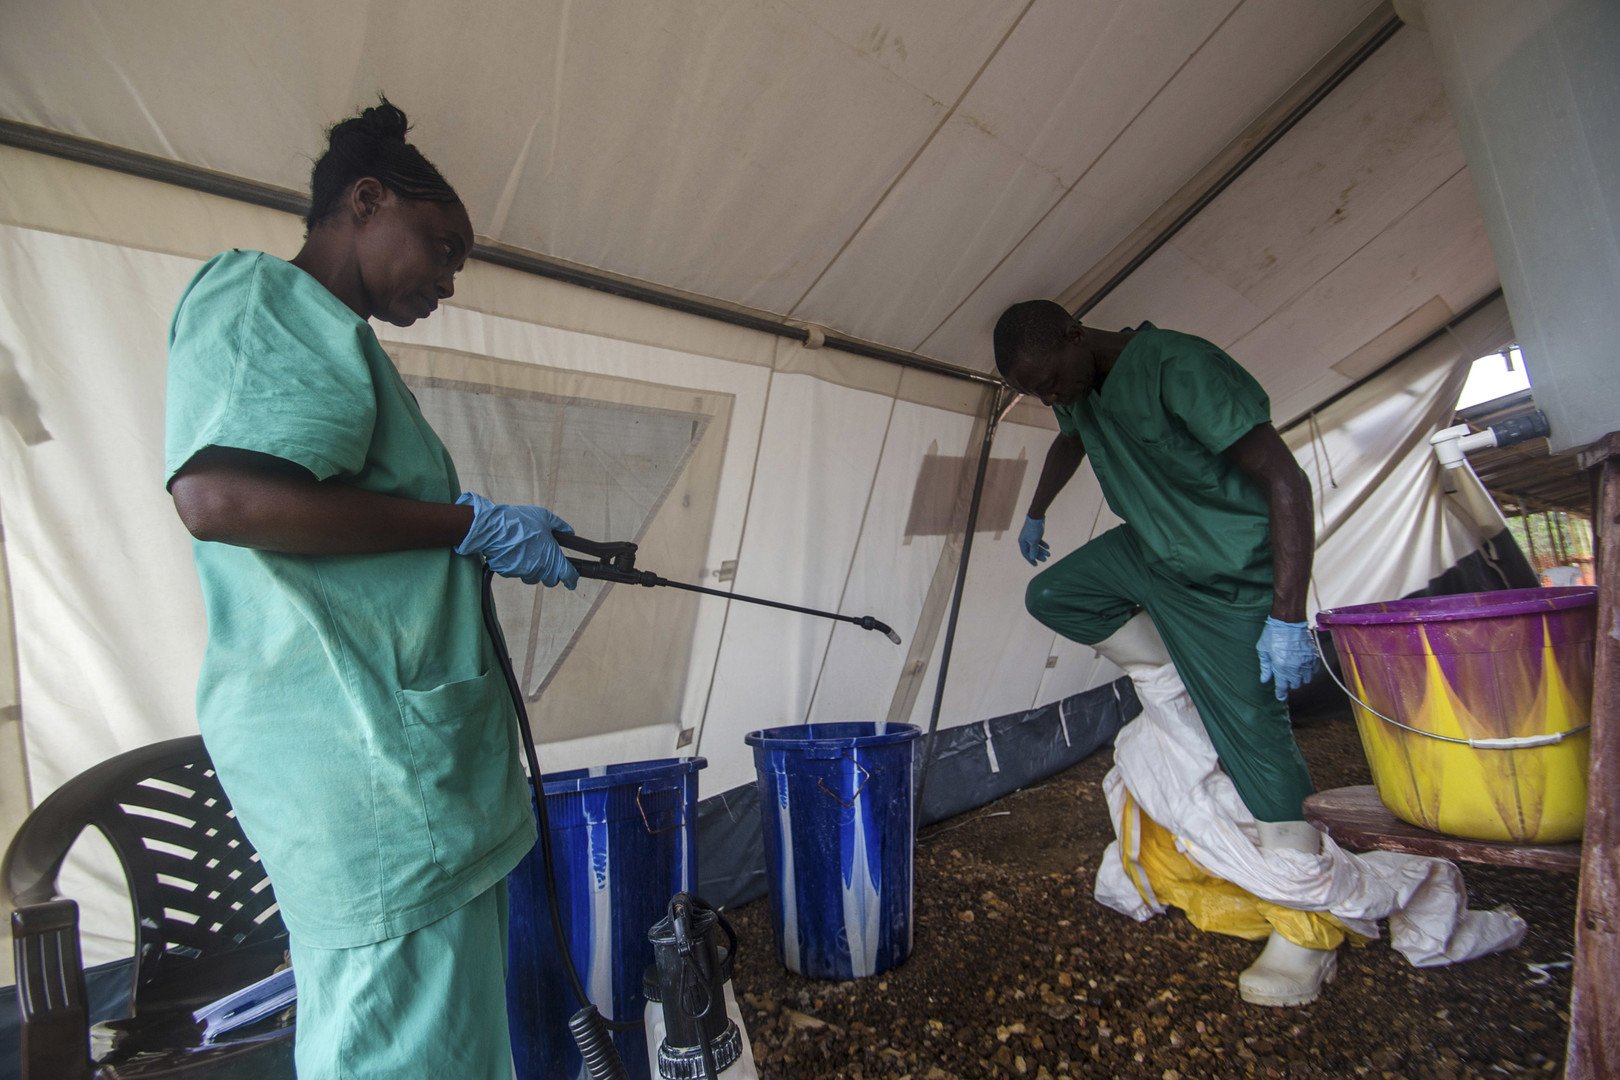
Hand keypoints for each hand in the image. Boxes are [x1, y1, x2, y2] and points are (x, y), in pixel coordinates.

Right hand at [454, 492, 579, 588]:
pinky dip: (518, 566)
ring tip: (527, 552)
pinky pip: (517, 573)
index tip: (572, 582)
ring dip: (533, 570)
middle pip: (550, 580)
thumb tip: (570, 532)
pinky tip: (513, 552)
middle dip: (551, 574)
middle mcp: (540, 568)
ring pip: (533, 577)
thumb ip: (560, 526)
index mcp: (552, 557)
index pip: (568, 575)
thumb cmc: (521, 521)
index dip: (572, 580)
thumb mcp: (545, 517)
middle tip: (546, 561)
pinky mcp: (509, 573)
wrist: (494, 528)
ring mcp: (523, 572)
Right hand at [1018, 516, 1049, 565]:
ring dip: (1042, 551)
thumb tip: (1032, 558)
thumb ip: (1033, 550)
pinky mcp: (1034, 533)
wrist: (1036, 516)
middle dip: (1039, 555)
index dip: (1031, 560)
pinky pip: (1038, 541)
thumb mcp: (1034, 541)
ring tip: (1049, 554)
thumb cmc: (1034, 529)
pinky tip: (1048, 547)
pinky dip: (1043, 545)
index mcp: (1022, 542)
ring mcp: (1030, 537)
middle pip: (1032, 550)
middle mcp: (1025, 540)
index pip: (1026, 554)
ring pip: (1036, 546)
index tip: (1036, 565)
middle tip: (1045, 560)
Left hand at [1257, 617, 1318, 700]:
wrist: (1289, 621)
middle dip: (1289, 684)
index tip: (1280, 697)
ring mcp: (1306, 663)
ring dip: (1300, 678)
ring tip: (1294, 672)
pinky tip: (1303, 666)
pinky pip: (1314, 671)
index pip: (1282, 687)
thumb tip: (1264, 679)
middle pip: (1295, 685)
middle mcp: (1295, 668)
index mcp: (1281, 668)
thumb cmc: (1273, 634)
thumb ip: (1265, 667)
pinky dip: (1309, 671)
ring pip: (1306, 680)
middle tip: (1285, 677)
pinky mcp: (1314, 656)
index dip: (1281, 694)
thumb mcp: (1263, 650)